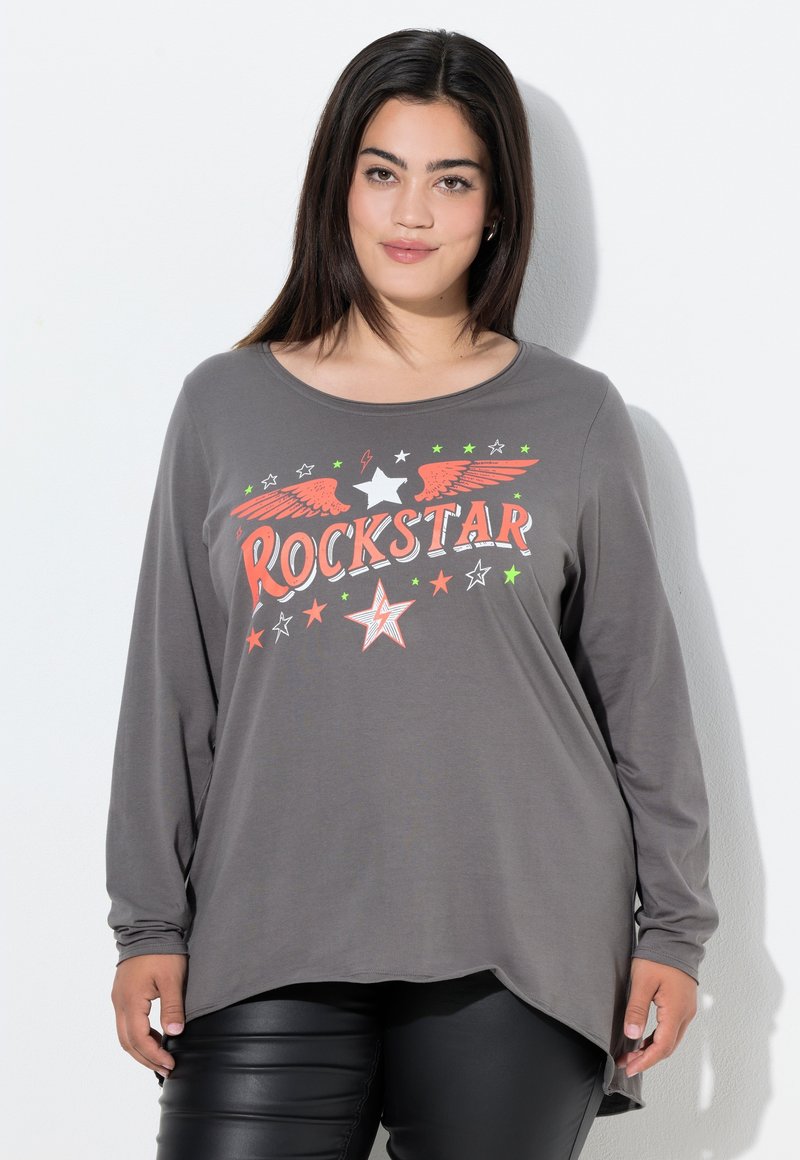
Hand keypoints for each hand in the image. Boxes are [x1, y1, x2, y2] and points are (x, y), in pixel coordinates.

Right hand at [111, 953, 187, 1079]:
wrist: (148, 927)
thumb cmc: (162, 951)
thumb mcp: (172, 979)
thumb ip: (172, 1007)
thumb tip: (174, 1034)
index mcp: (131, 1001)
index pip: (138, 1040)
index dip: (154, 1056)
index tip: (171, 1064)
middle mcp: (119, 1003)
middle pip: (127, 1042)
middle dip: (146, 1059)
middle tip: (166, 1068)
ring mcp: (118, 999)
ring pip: (124, 1034)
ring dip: (141, 1049)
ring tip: (161, 1058)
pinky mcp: (122, 994)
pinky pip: (126, 1023)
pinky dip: (138, 1036)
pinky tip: (155, 1038)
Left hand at [615, 957, 697, 1077]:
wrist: (674, 938)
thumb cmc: (657, 958)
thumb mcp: (642, 982)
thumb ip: (637, 1010)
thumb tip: (632, 1036)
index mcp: (676, 1011)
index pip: (662, 1047)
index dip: (645, 1061)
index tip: (629, 1068)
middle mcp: (685, 1014)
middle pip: (667, 1047)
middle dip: (647, 1058)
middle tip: (626, 1063)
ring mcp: (686, 1010)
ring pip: (670, 1040)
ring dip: (652, 1050)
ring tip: (631, 1054)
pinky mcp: (683, 1005)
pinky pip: (671, 1029)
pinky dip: (658, 1039)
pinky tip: (643, 1039)